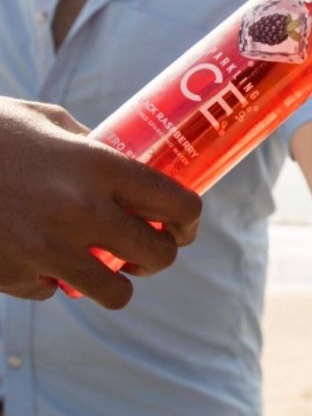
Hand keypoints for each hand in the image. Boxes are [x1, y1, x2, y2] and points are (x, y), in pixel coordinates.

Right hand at [0, 98, 201, 308]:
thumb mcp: (47, 122)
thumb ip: (92, 146)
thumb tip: (126, 165)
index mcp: (99, 166)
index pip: (179, 204)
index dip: (189, 221)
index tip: (182, 226)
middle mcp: (82, 210)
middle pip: (159, 256)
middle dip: (158, 257)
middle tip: (144, 250)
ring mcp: (47, 248)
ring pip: (115, 294)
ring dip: (113, 282)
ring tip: (101, 266)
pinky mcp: (11, 275)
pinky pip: (51, 293)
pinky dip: (48, 281)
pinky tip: (34, 256)